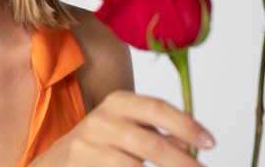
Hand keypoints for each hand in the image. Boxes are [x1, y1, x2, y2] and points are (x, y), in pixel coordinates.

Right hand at [29, 90, 214, 166]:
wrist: (55, 163)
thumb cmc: (98, 143)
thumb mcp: (125, 128)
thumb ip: (154, 132)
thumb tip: (189, 143)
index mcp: (116, 103)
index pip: (155, 107)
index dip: (185, 124)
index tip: (209, 142)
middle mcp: (100, 121)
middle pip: (151, 143)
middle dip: (183, 163)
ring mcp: (88, 147)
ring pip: (135, 166)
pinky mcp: (82, 166)